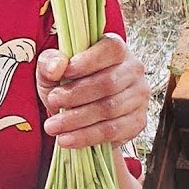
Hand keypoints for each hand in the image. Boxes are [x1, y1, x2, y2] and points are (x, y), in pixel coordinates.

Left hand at [36, 33, 148, 148]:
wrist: (78, 113)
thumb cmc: (67, 84)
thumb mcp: (52, 70)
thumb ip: (49, 62)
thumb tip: (57, 66)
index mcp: (117, 49)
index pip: (110, 49)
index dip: (88, 61)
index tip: (65, 72)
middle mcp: (134, 70)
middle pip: (109, 82)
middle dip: (76, 94)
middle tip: (52, 102)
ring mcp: (139, 96)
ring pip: (110, 109)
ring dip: (77, 119)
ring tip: (53, 126)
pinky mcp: (137, 121)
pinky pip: (113, 131)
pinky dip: (86, 136)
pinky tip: (66, 139)